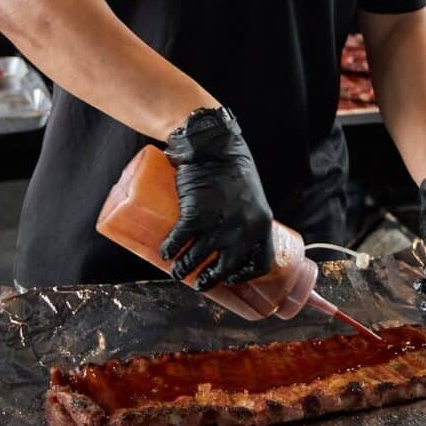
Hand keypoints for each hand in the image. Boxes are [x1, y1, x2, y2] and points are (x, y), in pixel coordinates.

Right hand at [159, 106, 273, 290]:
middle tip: (198, 281)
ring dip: (183, 269)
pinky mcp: (194, 214)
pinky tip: (163, 253)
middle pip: (225, 267)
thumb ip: (246, 218)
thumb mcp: (251, 196)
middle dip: (209, 279)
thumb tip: (233, 241)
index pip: (260, 264)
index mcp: (262, 224)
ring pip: (196, 258)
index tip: (230, 278)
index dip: (244, 276)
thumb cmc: (232, 167)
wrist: (213, 144)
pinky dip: (168, 250)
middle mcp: (243, 229)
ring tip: (176, 270)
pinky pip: (178, 241)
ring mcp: (218, 223)